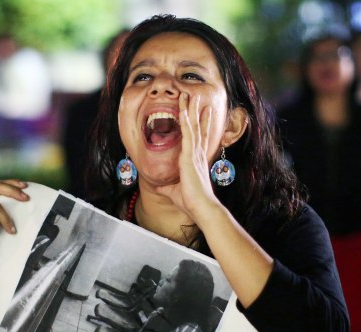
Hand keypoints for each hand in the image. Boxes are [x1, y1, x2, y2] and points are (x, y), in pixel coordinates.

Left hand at [156, 93, 220, 225]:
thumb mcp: (173, 191)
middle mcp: (196, 154)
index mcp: (194, 160)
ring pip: (193, 126)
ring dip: (191, 110)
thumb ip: (166, 186)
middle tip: (196, 96)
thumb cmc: (190, 202)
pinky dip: (186, 122)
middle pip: (197, 127)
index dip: (201, 123)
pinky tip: (184, 111)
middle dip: (195, 111)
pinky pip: (188, 135)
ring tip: (189, 95)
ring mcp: (194, 154)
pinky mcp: (190, 156)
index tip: (202, 111)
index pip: (198, 137)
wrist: (201, 207)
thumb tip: (157, 186)